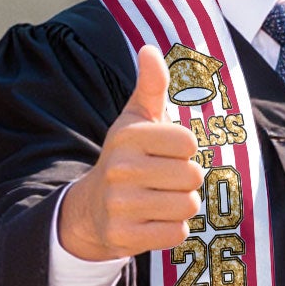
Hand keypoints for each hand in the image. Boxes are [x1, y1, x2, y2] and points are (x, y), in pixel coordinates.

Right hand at [56, 45, 204, 261]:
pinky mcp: (124, 236)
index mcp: (128, 136)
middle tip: (163, 180)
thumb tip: (149, 49)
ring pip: (188, 205)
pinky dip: (172, 229)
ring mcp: (120, 205)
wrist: (92, 208)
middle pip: (193, 175)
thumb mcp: (136, 120)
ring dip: (181, 205)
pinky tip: (153, 220)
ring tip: (159, 199)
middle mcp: (121, 168)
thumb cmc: (126, 157)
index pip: (188, 142)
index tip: (164, 153)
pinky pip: (177, 233)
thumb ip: (151, 86)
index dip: (184, 150)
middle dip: (186, 180)